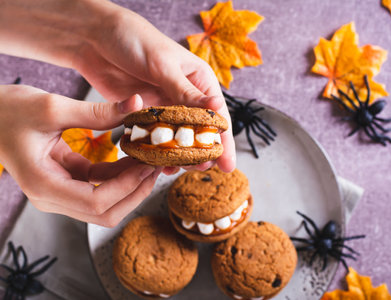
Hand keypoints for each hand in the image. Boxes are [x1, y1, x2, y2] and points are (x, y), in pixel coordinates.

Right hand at [0, 84, 160, 226]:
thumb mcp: (52, 108)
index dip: (127, 187)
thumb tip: (136, 104)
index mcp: (43, 186)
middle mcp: (52, 197)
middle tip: (156, 166)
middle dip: (134, 192)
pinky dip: (119, 175)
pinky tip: (133, 157)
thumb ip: (97, 112)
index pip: (96, 202)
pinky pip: (99, 186)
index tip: (147, 164)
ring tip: (149, 160)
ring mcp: (60, 192)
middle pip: (104, 212)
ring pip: (105, 204)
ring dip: (130, 186)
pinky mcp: (67, 181)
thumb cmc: (8, 110)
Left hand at [72, 2, 235, 172]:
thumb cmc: (136, 40)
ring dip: (178, 155)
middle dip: (201, 152)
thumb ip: (186, 91)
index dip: (223, 140)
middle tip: (199, 169)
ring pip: (177, 138)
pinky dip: (156, 151)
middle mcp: (184, 96)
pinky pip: (154, 138)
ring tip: (178, 169)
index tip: (226, 165)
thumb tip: (216, 107)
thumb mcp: (163, 65)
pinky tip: (156, 163)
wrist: (95, 38)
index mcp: (198, 80)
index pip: (216, 114)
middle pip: (199, 131)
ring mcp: (164, 107)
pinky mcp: (144, 114)